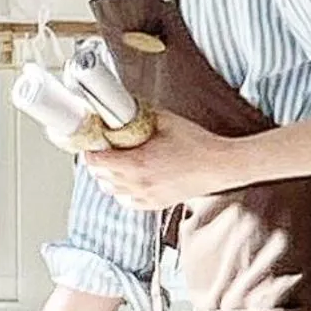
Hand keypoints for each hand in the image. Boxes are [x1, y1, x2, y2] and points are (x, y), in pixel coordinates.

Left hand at [84, 110, 244, 211]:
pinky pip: (128, 201)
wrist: (220, 166)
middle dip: (98, 162)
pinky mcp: (157, 203)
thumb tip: (121, 108)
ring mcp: (148, 196)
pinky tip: (129, 179)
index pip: (95, 161)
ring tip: (117, 164)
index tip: (94, 140)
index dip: (90, 149)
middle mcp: (139, 184)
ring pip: (112, 191)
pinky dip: (122, 191)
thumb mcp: (165, 120)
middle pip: (100, 177)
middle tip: (105, 148)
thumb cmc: (197, 144)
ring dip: (109, 177)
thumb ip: (139, 114)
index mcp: (137, 164)